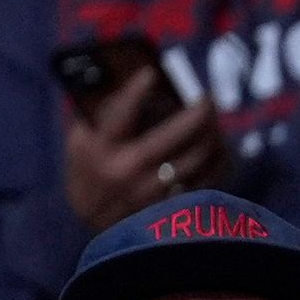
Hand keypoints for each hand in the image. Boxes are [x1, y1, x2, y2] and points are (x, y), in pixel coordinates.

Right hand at [61, 66, 229, 232]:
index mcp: (100, 149)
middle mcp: (128, 169)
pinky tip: (218, 145)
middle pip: (174, 135)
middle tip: (208, 98)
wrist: (97, 225)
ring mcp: (154, 191)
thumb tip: (133, 83)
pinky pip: (210, 178)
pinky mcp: (174, 206)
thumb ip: (102, 115)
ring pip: (198, 155)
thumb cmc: (90, 174)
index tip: (151, 74)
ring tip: (214, 120)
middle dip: (198, 112)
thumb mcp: (81, 144)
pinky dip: (219, 158)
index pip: (121, 115)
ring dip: (212, 133)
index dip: (136, 92)